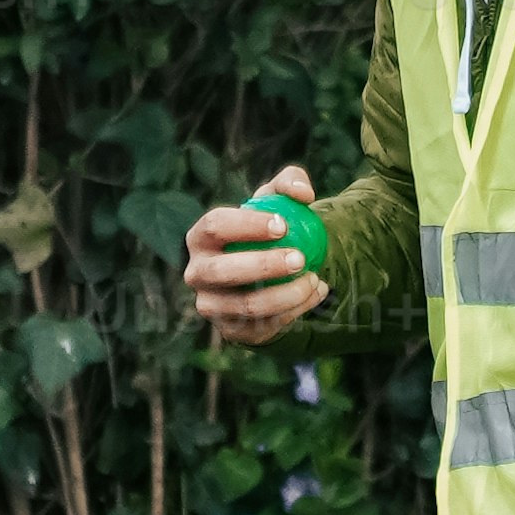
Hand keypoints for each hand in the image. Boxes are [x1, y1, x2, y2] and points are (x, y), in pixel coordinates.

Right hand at [183, 161, 325, 345]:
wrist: (265, 277)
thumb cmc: (267, 231)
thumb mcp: (276, 202)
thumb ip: (290, 184)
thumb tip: (302, 194)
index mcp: (200, 237)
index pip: (214, 226)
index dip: (246, 226)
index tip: (283, 225)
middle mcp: (197, 273)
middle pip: (223, 271)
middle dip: (263, 265)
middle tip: (300, 258)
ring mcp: (211, 306)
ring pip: (247, 305)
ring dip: (287, 294)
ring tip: (315, 278)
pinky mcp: (231, 331)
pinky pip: (264, 325)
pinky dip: (296, 310)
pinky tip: (318, 293)